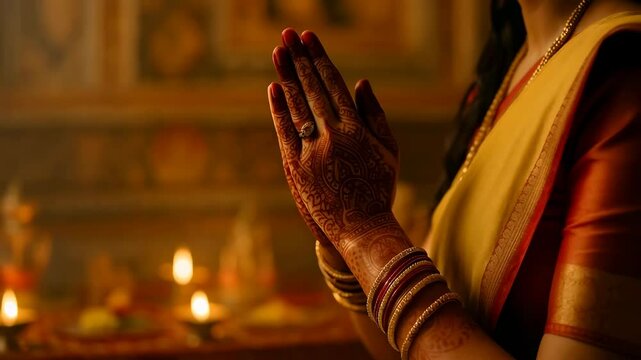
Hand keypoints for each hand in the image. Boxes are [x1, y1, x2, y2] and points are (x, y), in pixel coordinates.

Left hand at [268, 28, 399, 249]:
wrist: (361, 229)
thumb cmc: (378, 188)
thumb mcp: (388, 151)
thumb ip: (375, 115)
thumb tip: (360, 82)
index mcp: (357, 129)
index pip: (333, 84)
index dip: (319, 59)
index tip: (309, 38)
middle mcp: (333, 135)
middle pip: (313, 89)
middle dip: (299, 59)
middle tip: (288, 34)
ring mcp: (312, 151)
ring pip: (297, 106)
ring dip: (286, 76)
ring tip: (278, 52)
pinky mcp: (296, 168)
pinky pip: (285, 133)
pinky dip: (278, 109)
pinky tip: (274, 88)